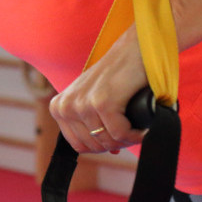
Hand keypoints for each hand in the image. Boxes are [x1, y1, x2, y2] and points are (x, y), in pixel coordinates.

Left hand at [48, 26, 150, 154]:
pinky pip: (119, 135)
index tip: (118, 135)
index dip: (102, 145)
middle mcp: (65, 106)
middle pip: (94, 146)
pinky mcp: (102, 103)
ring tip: (136, 127)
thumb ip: (93, 125)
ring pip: (108, 142)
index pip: (79, 146)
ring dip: (127, 139)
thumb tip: (110, 152)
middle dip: (116, 143)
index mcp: (59, 107)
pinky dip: (135, 135)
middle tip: (131, 130)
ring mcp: (82, 104)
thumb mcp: (95, 101)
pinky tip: (142, 128)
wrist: (134, 50)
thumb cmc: (118, 77)